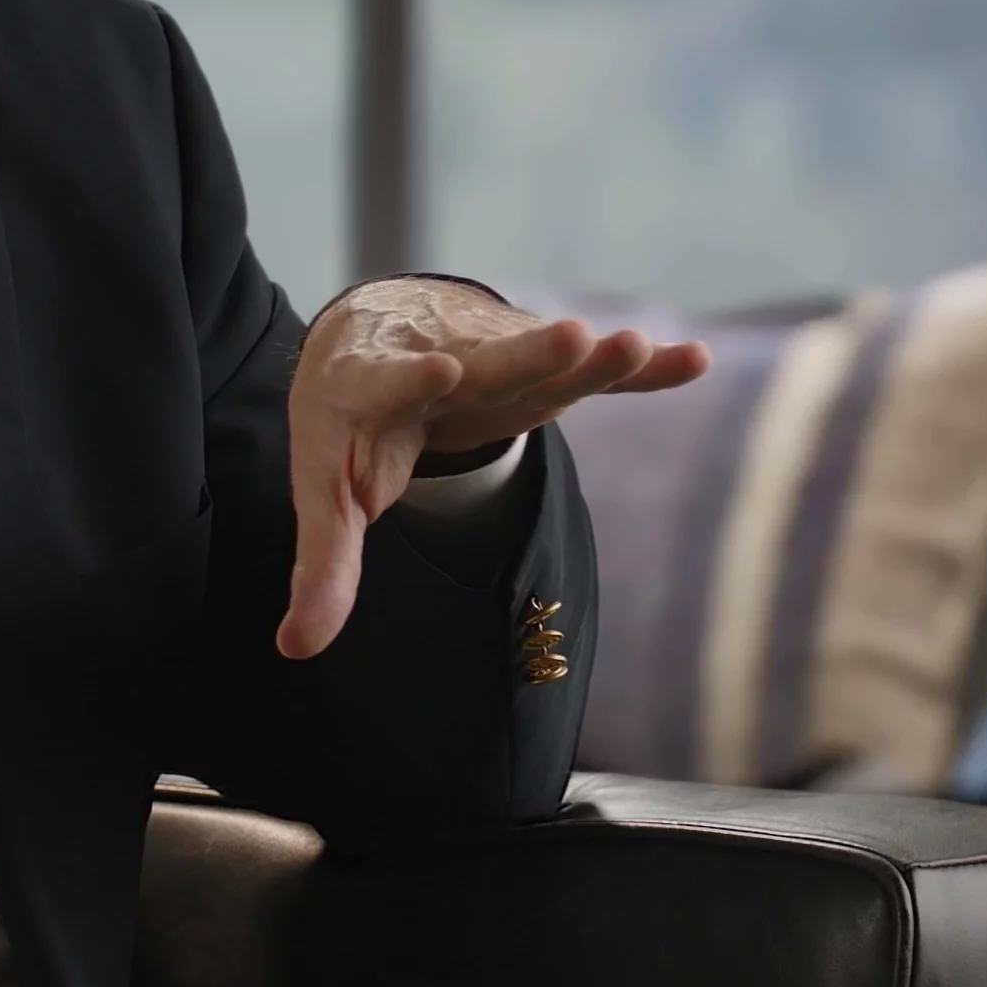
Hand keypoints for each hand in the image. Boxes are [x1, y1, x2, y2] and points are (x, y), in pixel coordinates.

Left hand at [279, 280, 706, 657]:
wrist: (370, 338)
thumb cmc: (348, 424)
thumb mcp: (325, 488)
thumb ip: (324, 566)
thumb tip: (296, 649)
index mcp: (373, 385)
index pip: (395, 381)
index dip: (415, 376)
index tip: (441, 368)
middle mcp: (438, 357)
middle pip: (487, 361)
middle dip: (528, 354)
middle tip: (573, 337)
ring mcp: (492, 356)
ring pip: (544, 358)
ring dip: (591, 357)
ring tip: (632, 345)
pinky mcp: (534, 364)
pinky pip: (590, 373)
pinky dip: (637, 372)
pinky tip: (689, 361)